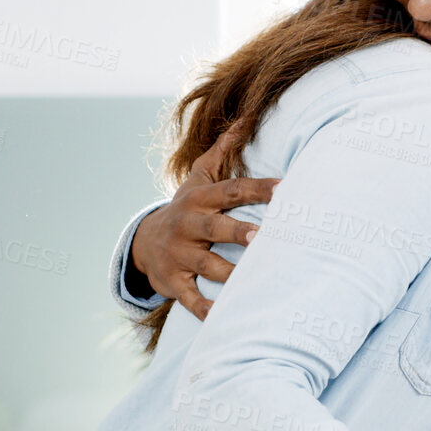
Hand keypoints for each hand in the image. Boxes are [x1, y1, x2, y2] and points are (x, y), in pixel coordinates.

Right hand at [131, 119, 279, 319]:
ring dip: (228, 273)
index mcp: (200, 199)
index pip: (232, 191)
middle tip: (261, 236)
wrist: (145, 243)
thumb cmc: (186, 207)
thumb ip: (223, 149)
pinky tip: (221, 316)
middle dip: (237, 231)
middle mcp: (189, 225)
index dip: (258, 189)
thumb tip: (248, 115)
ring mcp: (180, 255)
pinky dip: (204, 308)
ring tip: (251, 281)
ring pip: (206, 264)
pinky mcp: (174, 282)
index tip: (286, 188)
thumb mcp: (198, 177)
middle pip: (216, 227)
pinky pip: (190, 297)